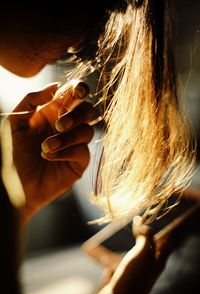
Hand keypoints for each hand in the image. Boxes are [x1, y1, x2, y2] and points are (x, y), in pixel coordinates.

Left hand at [8, 82, 94, 221]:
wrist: (15, 185)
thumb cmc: (12, 153)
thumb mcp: (15, 121)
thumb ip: (32, 99)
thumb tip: (55, 85)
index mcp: (53, 113)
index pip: (74, 95)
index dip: (81, 89)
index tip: (79, 91)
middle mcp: (67, 126)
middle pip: (88, 110)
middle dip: (77, 114)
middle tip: (59, 125)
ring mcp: (75, 144)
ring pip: (88, 131)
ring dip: (67, 138)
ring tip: (44, 147)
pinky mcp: (79, 161)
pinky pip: (83, 151)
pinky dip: (66, 152)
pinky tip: (48, 157)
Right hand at [95, 218, 171, 293]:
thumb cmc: (133, 277)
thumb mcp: (143, 252)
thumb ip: (145, 235)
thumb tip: (142, 220)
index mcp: (157, 261)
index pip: (165, 243)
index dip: (161, 229)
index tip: (151, 218)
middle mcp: (146, 266)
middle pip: (145, 245)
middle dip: (139, 233)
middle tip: (134, 221)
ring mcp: (132, 271)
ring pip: (125, 252)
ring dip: (115, 244)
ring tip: (106, 235)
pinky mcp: (118, 276)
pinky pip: (110, 261)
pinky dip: (101, 254)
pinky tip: (91, 249)